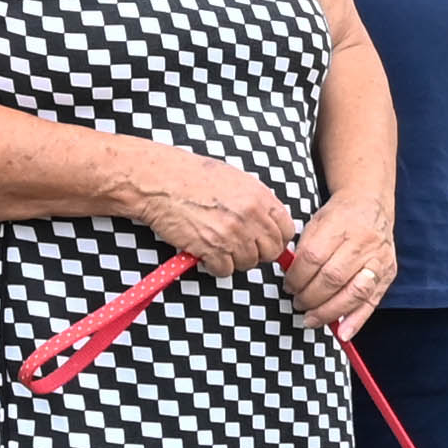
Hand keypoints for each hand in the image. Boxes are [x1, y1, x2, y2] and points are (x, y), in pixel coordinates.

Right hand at [122, 145, 297, 276]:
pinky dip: (214, 266)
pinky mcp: (212, 249)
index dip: (275, 240)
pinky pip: (225, 270)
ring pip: (248, 263)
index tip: (263, 241)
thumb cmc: (194, 177)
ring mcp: (232, 234)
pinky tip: (204, 251)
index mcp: (260, 197)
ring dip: (233, 260)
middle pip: (271, 252)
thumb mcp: (236, 180)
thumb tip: (269, 224)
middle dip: (256, 253)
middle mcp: (250, 216)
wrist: (161, 181)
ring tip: (217, 245)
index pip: (286, 231)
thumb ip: (257, 202)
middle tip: (238, 246)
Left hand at [285, 186, 395, 337]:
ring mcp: (378, 259)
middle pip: (332, 277)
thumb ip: (304, 250)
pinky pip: (372, 301)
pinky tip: (343, 334)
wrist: (370, 203)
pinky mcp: (388, 273)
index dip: (297, 277)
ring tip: (312, 319)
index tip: (288, 286)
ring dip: (329, 311)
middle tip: (298, 304)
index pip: (313, 257)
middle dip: (310, 297)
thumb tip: (292, 282)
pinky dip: (356, 320)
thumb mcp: (316, 223)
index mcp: (339, 225)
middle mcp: (362, 242)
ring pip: (353, 292)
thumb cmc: (339, 216)